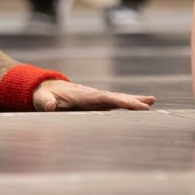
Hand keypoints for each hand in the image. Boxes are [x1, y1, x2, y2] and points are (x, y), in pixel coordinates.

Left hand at [32, 79, 155, 111]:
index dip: (120, 102)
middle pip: (115, 97)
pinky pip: (115, 103)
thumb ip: (46, 103)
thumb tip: (50, 106)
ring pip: (118, 99)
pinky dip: (129, 103)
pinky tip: (143, 104)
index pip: (105, 98)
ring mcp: (96, 99)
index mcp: (83, 96)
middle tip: (148, 105)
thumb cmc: (44, 96)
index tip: (135, 105)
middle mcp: (93, 95)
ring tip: (152, 101)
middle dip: (131, 101)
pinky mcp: (97, 103)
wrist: (46, 88)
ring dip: (134, 101)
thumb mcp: (42, 100)